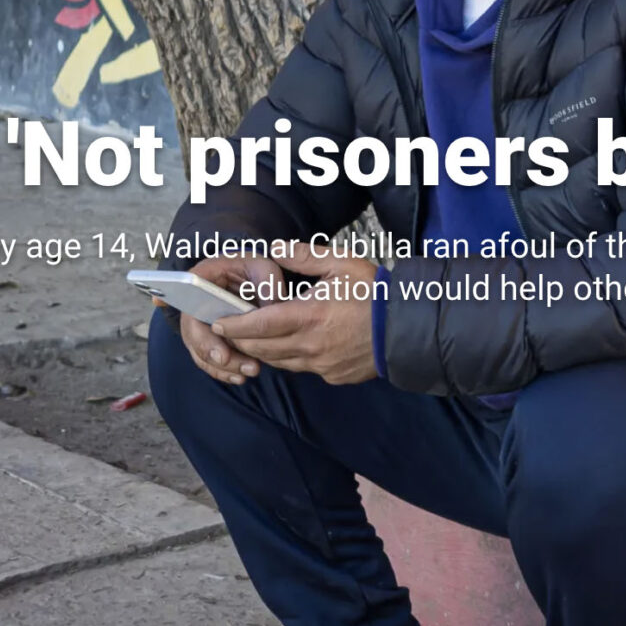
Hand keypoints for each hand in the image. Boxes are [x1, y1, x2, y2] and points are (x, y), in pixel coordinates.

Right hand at [156, 254, 284, 384]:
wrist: (257, 285)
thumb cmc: (259, 272)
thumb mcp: (266, 269)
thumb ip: (267, 284)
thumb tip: (270, 308)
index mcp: (207, 275)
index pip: (184, 284)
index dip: (170, 294)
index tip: (159, 300)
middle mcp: (196, 300)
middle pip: (191, 325)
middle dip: (206, 345)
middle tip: (224, 359)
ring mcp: (201, 322)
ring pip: (198, 347)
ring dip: (218, 364)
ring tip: (245, 372)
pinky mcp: (210, 340)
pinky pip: (208, 359)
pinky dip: (221, 371)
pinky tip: (239, 376)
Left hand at [213, 243, 378, 385]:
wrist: (408, 327)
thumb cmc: (375, 293)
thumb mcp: (341, 264)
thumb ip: (304, 256)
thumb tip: (276, 249)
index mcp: (310, 315)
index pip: (260, 324)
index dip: (235, 325)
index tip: (218, 322)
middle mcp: (311, 345)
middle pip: (262, 347)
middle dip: (241, 340)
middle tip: (227, 330)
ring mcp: (322, 364)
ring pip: (278, 362)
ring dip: (261, 351)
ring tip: (251, 338)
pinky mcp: (333, 376)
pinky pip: (301, 369)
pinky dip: (287, 359)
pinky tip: (287, 346)